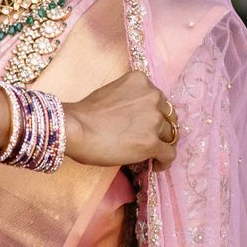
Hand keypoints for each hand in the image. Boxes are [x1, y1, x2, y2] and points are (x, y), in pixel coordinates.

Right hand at [63, 70, 178, 169]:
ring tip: (153, 154)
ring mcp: (154, 120)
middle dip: (161, 127)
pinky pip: (169, 154)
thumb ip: (129, 100)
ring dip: (162, 144)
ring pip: (170, 135)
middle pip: (168, 116)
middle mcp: (152, 97)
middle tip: (151, 138)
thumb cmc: (84, 113)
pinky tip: (156, 165)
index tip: (148, 124)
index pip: (158, 99)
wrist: (75, 128)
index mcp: (140, 81)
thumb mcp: (111, 94)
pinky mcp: (152, 142)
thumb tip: (135, 119)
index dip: (155, 113)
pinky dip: (164, 162)